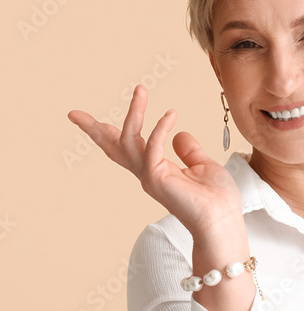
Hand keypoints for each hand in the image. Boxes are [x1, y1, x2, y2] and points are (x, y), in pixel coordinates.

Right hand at [67, 84, 241, 233]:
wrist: (223, 221)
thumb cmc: (217, 199)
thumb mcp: (202, 166)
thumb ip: (189, 151)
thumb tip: (179, 133)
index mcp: (155, 170)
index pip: (128, 148)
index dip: (111, 133)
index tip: (93, 121)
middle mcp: (147, 173)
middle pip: (113, 147)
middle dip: (94, 130)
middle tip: (74, 114)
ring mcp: (149, 176)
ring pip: (129, 140)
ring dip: (134, 112)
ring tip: (140, 89)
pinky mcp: (157, 178)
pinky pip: (153, 146)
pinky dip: (160, 128)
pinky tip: (171, 114)